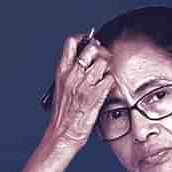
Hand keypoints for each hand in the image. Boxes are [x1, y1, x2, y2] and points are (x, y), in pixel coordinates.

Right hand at [47, 33, 113, 148]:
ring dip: (107, 68)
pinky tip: (105, 89)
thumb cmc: (63, 114)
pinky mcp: (96, 94)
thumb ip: (71, 74)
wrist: (63, 133)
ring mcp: (85, 84)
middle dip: (101, 51)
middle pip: (92, 48)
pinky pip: (110, 79)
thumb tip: (85, 62)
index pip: (71, 43)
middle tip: (102, 60)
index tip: (89, 41)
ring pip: (103, 62)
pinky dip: (110, 83)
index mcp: (62, 72)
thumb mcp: (61, 89)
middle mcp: (73, 75)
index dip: (83, 38)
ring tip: (103, 78)